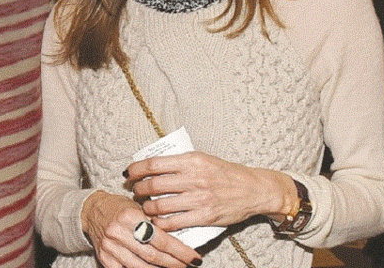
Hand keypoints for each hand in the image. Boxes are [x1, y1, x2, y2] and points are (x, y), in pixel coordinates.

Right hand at [81, 191, 202, 267]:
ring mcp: (110, 247)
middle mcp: (119, 232)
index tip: (194, 257)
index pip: (161, 239)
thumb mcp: (137, 208)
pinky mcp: (104, 258)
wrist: (91, 210)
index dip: (180, 251)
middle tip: (187, 265)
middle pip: (153, 255)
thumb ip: (154, 223)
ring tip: (173, 267)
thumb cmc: (118, 207)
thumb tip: (179, 241)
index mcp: (130, 217)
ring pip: (141, 266)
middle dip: (174, 263)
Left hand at [126, 152, 296, 231]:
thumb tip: (153, 166)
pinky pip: (174, 222)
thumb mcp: (203, 158)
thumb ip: (180, 162)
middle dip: (139, 190)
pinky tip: (157, 222)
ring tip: (145, 207)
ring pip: (160, 205)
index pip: (154, 164)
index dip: (136, 169)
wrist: (254, 189)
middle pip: (153, 185)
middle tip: (135, 191)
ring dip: (147, 208)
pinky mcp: (204, 216)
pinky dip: (161, 224)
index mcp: (192, 160)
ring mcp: (199, 198)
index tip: (129, 173)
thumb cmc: (226, 173)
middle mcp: (194, 178)